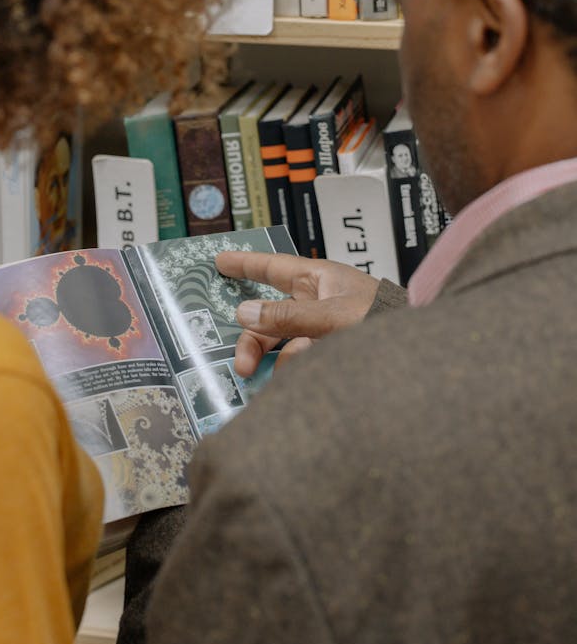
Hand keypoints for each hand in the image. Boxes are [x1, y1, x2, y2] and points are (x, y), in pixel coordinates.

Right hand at [215, 251, 380, 377]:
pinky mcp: (332, 354)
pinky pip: (302, 363)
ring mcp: (324, 330)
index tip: (218, 260)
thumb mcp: (333, 315)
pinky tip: (303, 382)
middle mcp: (317, 302)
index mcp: (319, 279)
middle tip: (244, 367)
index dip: (245, 263)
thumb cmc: (385, 320)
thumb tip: (244, 313)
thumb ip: (288, 316)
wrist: (424, 355)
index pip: (273, 267)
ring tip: (290, 377)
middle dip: (253, 341)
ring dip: (279, 361)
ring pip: (283, 344)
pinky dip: (297, 372)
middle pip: (269, 317)